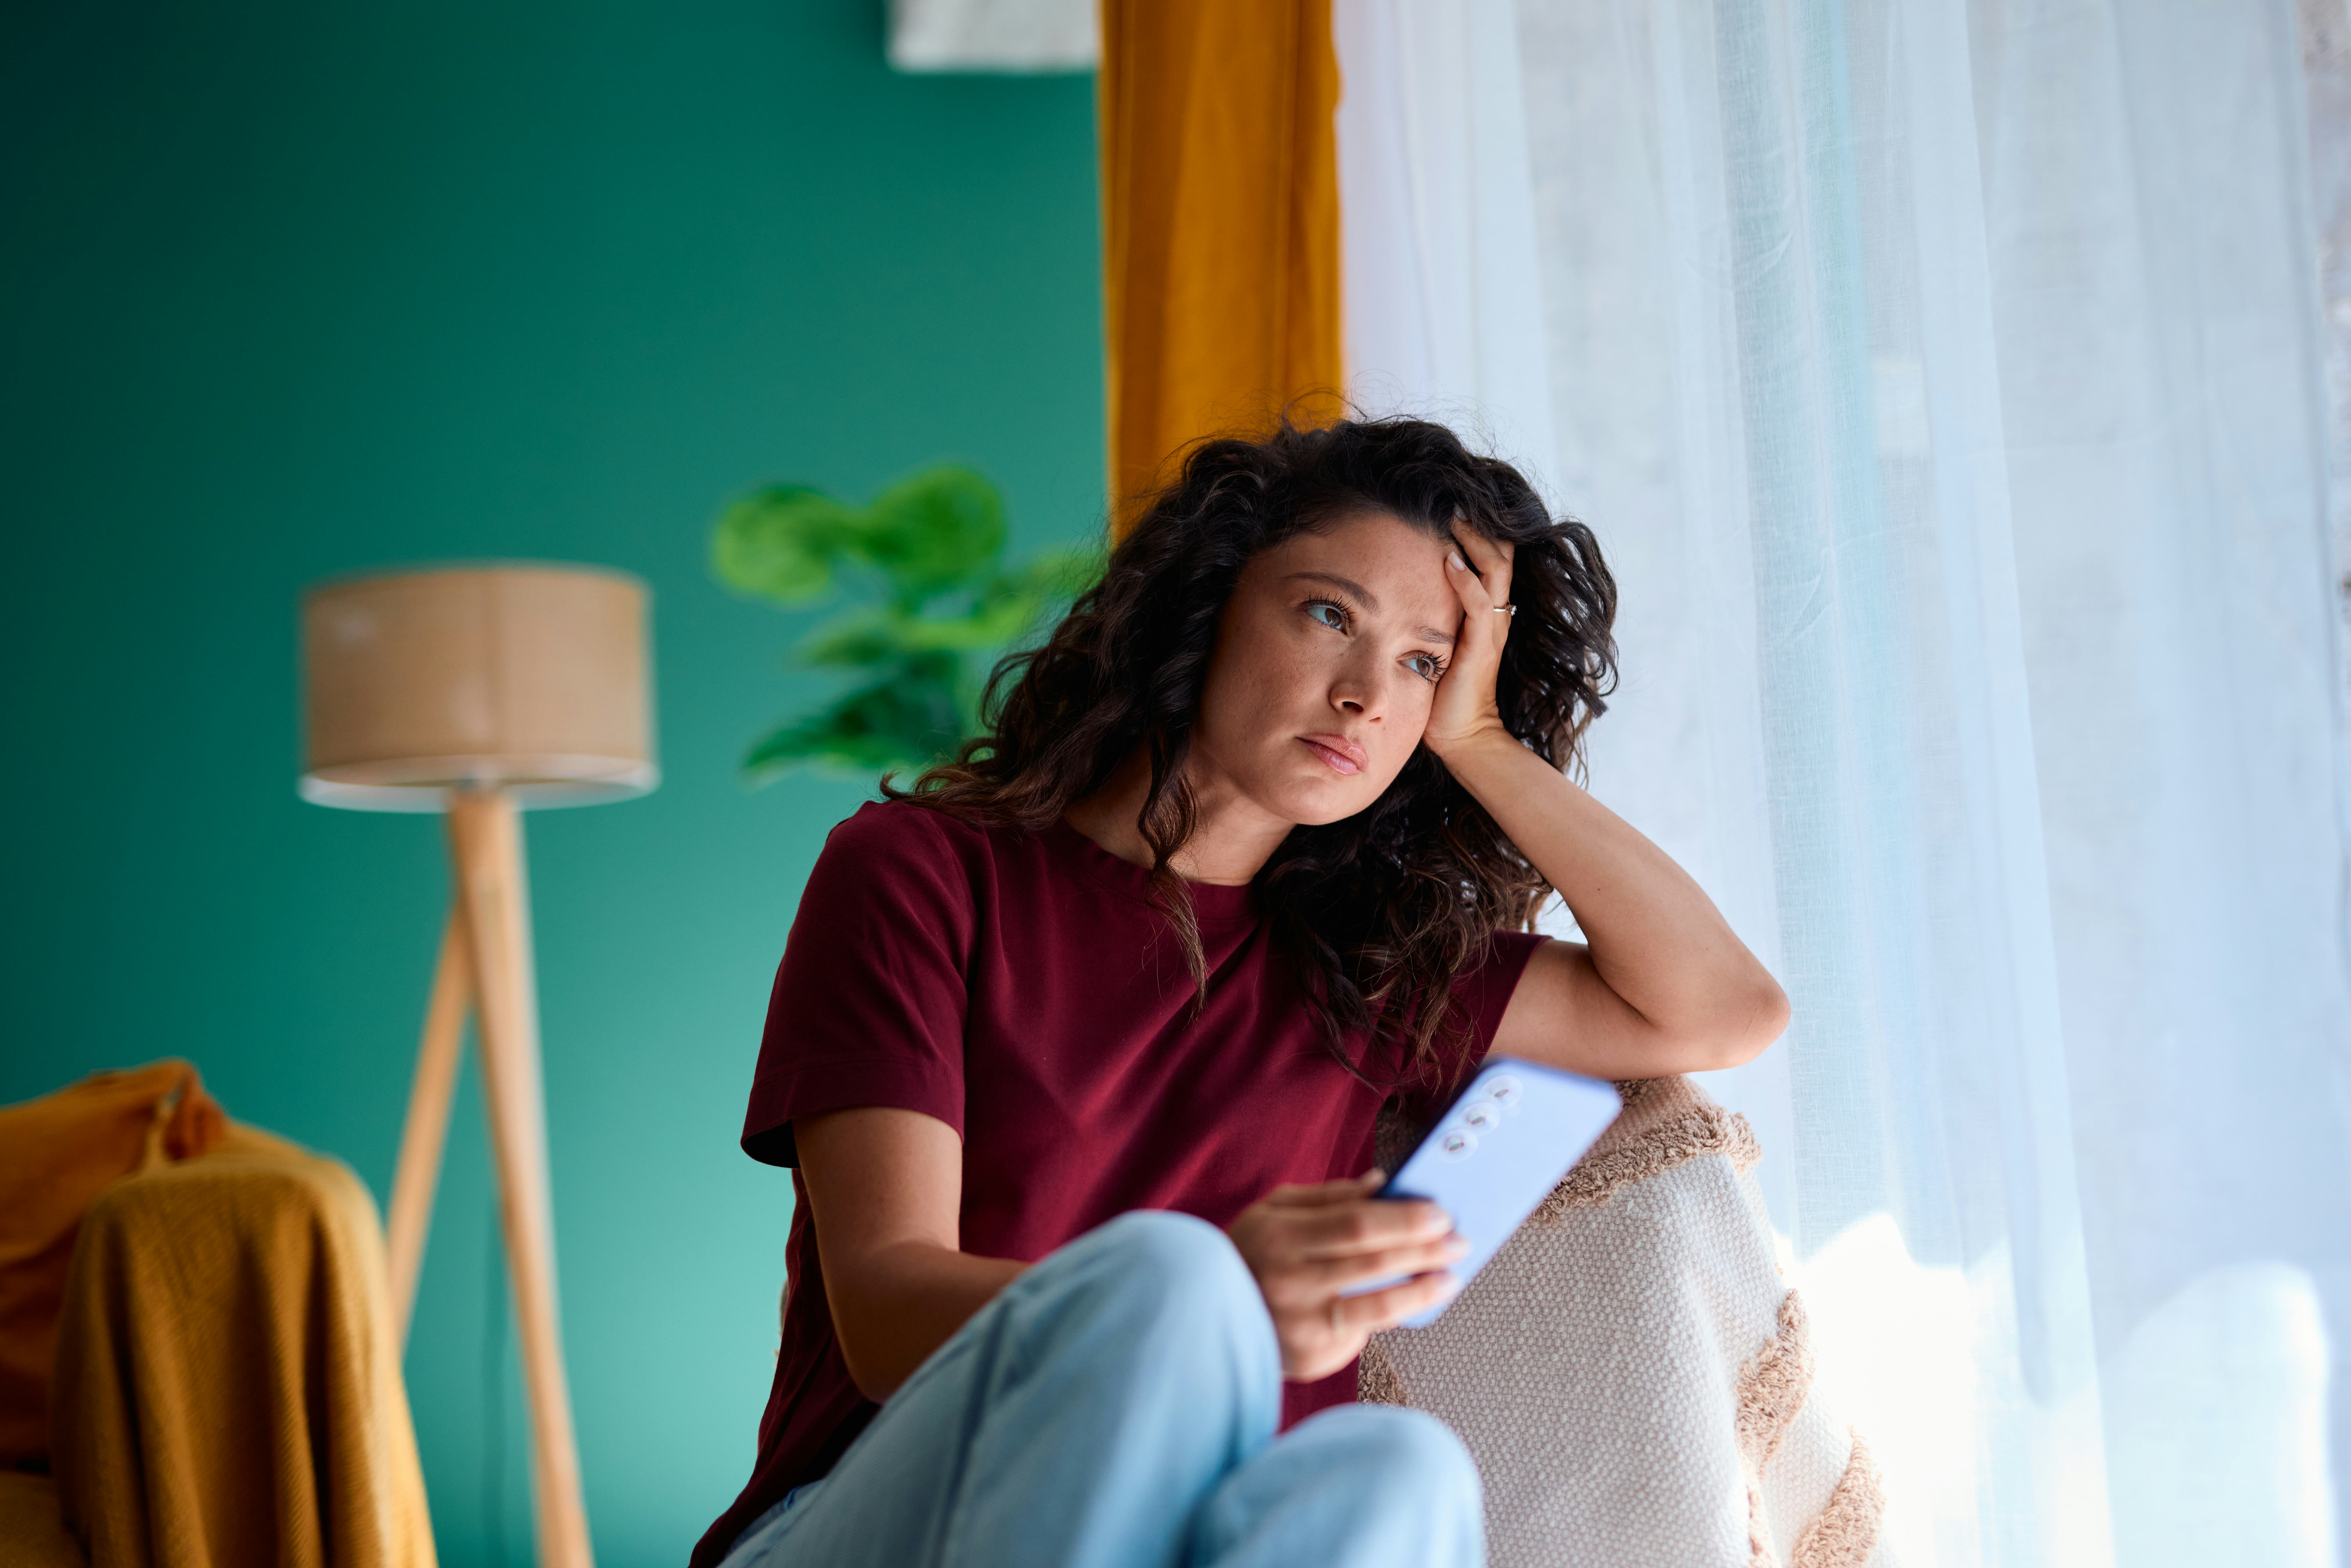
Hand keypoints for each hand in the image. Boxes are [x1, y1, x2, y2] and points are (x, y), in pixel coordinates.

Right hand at [1225, 1172, 1467, 1380]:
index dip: (1404, 1219)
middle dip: (1426, 1250)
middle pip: (1374, 1262)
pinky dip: (1396, 1314)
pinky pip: (1365, 1331)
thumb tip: (1382, 1183)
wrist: (1203, 1318)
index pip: (1356, 1224)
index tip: (1439, 1213)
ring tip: (1451, 1276)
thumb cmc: (1249, 1254)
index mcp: (1279, 1236)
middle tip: (1460, 1240)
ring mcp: (1301, 1324)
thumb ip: (1328, 1197)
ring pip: (1379, 1306)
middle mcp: (1289, 1281)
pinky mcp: (1312, 1356)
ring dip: (1424, 1289)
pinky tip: (1418, 1300)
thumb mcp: (1273, 1212)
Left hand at [1423, 528, 1516, 759]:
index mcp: (1488, 612)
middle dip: (1478, 524)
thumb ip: (1434, 614)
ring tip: (1453, 515)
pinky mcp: (1480, 647)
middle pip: (1501, 554)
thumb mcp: (1439, 641)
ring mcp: (1491, 629)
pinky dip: (1466, 580)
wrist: (1462, 735)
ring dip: (1474, 541)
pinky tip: (1449, 560)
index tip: (1451, 505)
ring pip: (1495, 570)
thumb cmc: (1444, 691)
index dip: (1480, 529)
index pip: (1494, 558)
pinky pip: (1480, 604)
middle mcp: (1496, 615)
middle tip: (1453, 498)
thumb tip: (1402, 588)